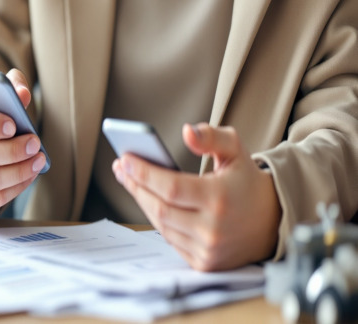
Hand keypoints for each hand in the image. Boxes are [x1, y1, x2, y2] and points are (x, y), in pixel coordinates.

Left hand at [112, 123, 281, 270]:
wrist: (271, 221)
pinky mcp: (203, 262)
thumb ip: (210, 137)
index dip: (143, 173)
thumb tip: (186, 131)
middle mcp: (213, 229)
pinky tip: (148, 200)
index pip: (170, 187)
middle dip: (135, 185)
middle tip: (121, 168)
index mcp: (220, 199)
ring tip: (130, 180)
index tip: (124, 159)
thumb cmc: (247, 181)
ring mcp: (207, 250)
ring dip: (142, 201)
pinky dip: (156, 218)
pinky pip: (169, 239)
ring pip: (160, 224)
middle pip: (159, 207)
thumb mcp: (235, 150)